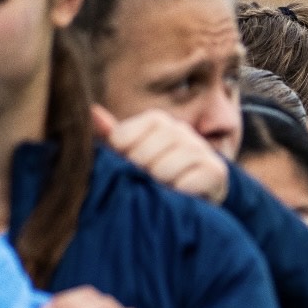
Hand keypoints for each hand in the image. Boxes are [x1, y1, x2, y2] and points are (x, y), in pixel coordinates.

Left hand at [92, 105, 229, 203]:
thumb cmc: (158, 174)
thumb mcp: (131, 155)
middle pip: (142, 154)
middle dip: (140, 175)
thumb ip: (112, 136)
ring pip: (163, 169)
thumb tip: (91, 111)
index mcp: (157, 121)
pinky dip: (179, 194)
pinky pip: (185, 184)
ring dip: (159, 186)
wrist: (198, 197)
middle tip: (148, 183)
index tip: (128, 167)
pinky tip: (181, 196)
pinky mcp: (216, 170)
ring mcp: (200, 148)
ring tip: (164, 189)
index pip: (122, 137)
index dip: (120, 159)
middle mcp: (180, 129)